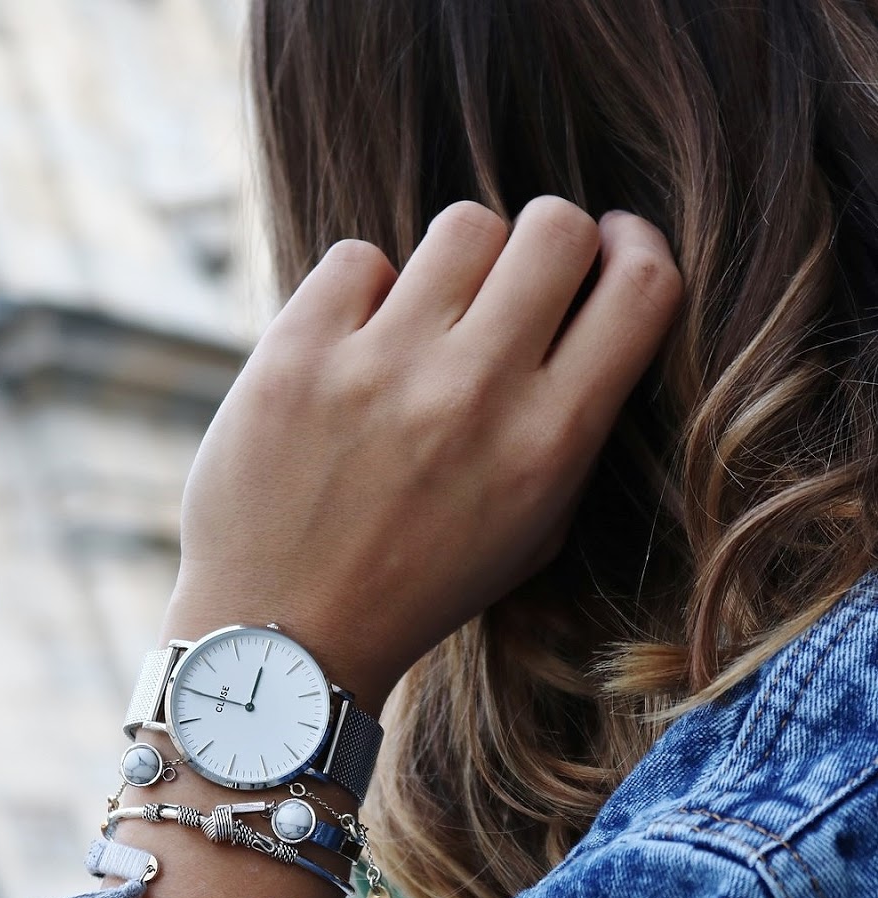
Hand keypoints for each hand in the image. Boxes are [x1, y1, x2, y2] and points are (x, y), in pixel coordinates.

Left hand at [167, 198, 682, 712]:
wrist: (284, 640)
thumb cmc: (417, 586)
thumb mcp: (531, 534)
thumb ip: (576, 426)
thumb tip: (594, 304)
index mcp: (548, 445)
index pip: (643, 285)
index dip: (636, 247)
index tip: (611, 249)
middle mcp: (474, 394)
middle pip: (558, 227)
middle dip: (550, 244)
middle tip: (514, 287)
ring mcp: (381, 366)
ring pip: (463, 226)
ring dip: (455, 266)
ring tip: (424, 327)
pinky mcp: (297, 353)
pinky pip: (360, 257)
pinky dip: (362, 295)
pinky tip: (351, 353)